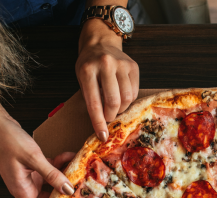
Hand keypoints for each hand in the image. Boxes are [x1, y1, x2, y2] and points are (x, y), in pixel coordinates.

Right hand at [0, 114, 74, 197]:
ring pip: (52, 185)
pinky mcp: (33, 168)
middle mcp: (26, 187)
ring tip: (79, 172)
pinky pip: (50, 171)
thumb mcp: (33, 158)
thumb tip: (68, 190)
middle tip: (82, 193)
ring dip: (65, 178)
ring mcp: (30, 177)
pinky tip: (69, 157)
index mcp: (21, 190)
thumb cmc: (7, 140)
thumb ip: (52, 175)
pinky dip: (59, 166)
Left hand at [77, 19, 139, 142]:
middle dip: (111, 116)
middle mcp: (105, 65)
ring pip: (127, 98)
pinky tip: (122, 96)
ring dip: (121, 109)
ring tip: (114, 106)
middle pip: (113, 102)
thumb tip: (102, 126)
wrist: (100, 43)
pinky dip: (129, 100)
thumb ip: (91, 99)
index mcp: (87, 70)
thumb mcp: (82, 79)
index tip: (102, 136)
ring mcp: (121, 64)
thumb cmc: (89, 66)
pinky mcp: (133, 66)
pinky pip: (134, 91)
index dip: (98, 123)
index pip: (94, 103)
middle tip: (108, 118)